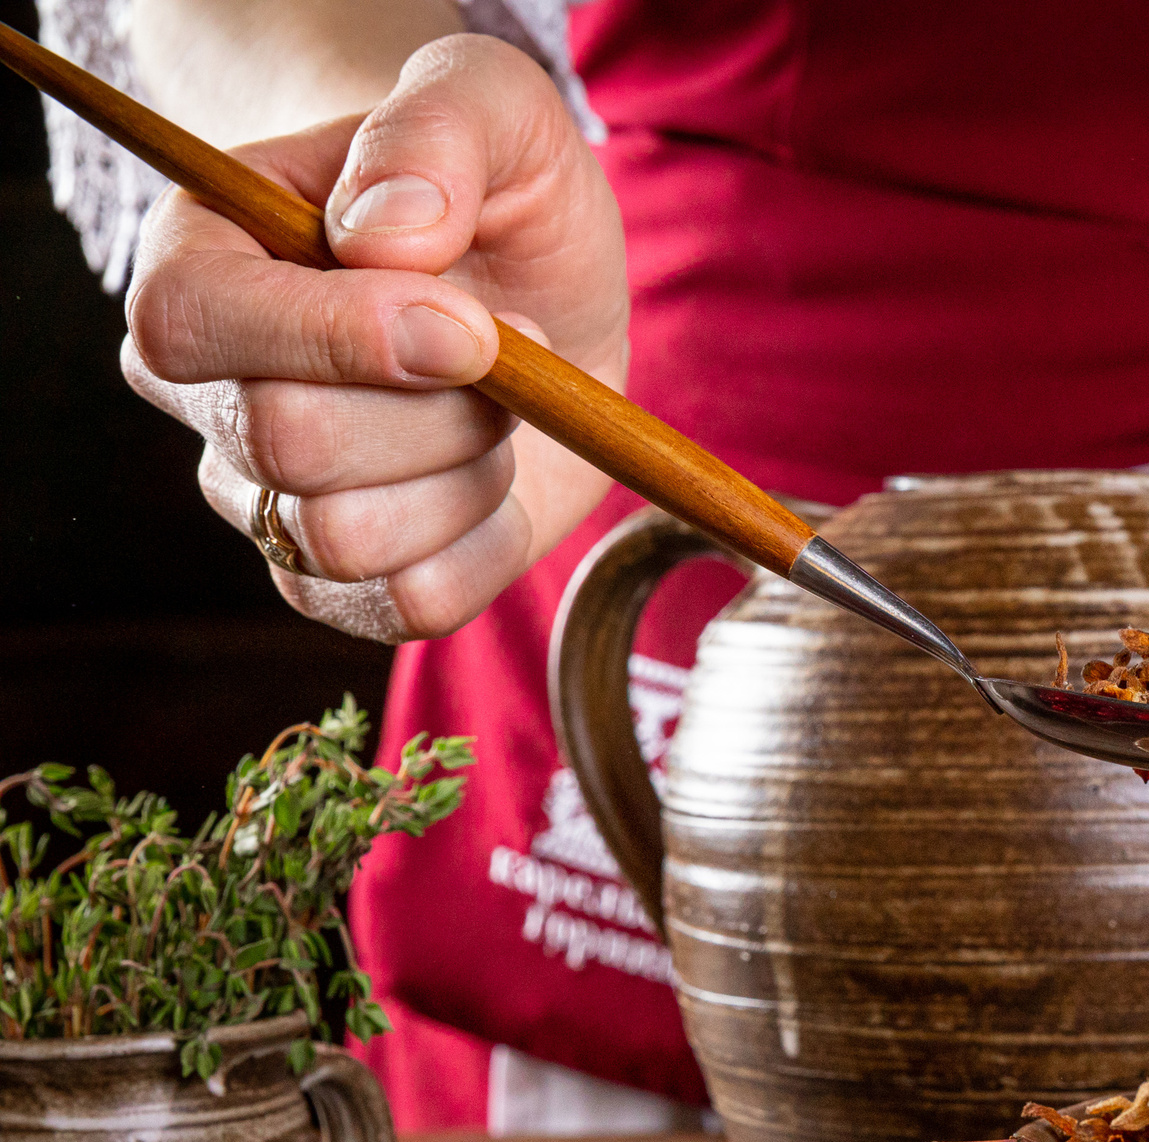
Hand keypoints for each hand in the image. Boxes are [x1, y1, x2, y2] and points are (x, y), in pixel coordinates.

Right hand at [120, 34, 626, 640]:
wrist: (529, 267)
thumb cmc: (483, 180)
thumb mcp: (483, 101)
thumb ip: (432, 134)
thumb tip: (387, 236)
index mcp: (198, 259)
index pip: (192, 324)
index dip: (342, 337)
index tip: (470, 324)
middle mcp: (209, 391)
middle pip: (288, 446)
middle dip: (443, 410)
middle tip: (511, 346)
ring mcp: (267, 499)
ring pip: (343, 541)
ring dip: (467, 477)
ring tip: (504, 408)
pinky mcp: (348, 580)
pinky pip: (407, 606)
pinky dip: (486, 549)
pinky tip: (501, 477)